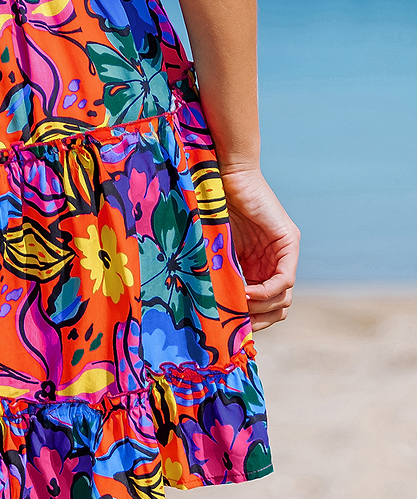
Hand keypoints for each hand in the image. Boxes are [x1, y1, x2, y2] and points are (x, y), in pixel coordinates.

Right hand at [220, 166, 299, 330]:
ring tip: (238, 307)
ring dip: (261, 309)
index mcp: (260, 263)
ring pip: (284, 298)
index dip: (252, 320)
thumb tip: (208, 310)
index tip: (230, 326)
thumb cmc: (211, 204)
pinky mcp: (288, 240)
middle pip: (279, 307)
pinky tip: (246, 293)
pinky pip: (285, 280)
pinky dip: (266, 292)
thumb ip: (220, 273)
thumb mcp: (214, 248)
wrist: (223, 172)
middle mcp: (277, 259)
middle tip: (235, 323)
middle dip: (258, 320)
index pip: (267, 304)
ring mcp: (285, 250)